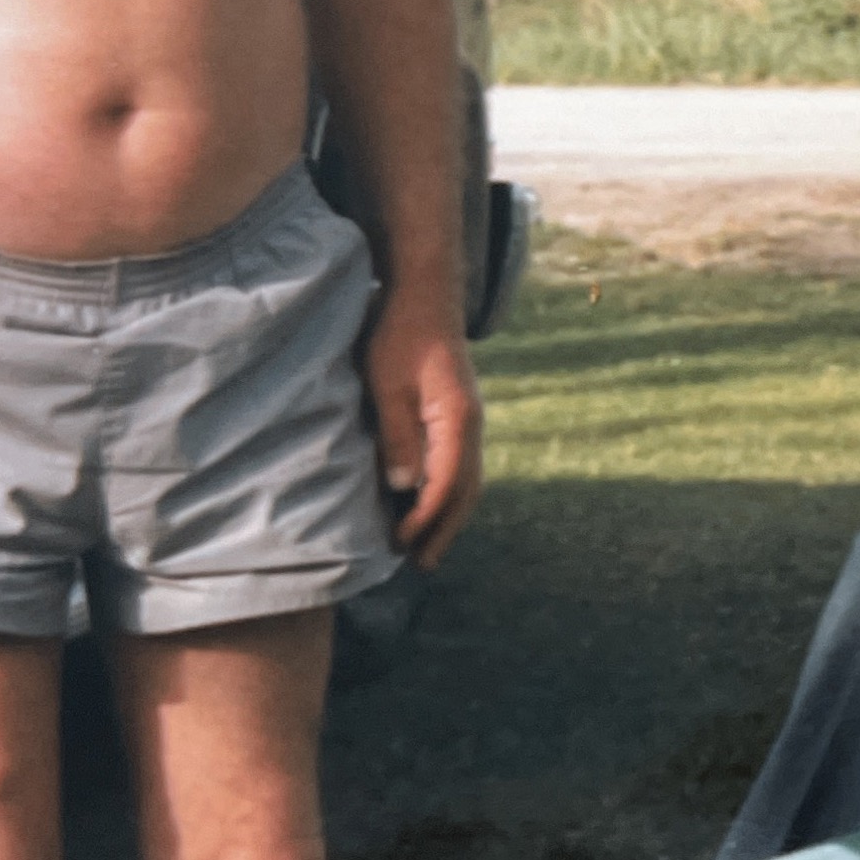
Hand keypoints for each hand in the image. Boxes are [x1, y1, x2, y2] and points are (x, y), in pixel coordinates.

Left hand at [365, 300, 482, 570]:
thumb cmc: (399, 335)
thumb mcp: (388, 385)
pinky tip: (431, 503)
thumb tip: (402, 488)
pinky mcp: (459, 415)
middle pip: (467, 491)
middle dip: (445, 530)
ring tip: (428, 545)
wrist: (424, 295)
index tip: (400, 544)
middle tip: (422, 564)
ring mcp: (469, 420)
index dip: (425, 519)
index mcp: (457, 420)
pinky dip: (450, 494)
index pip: (446, 485)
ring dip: (450, 516)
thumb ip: (398, 435)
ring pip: (469, 481)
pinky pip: (462, 466)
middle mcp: (471, 425)